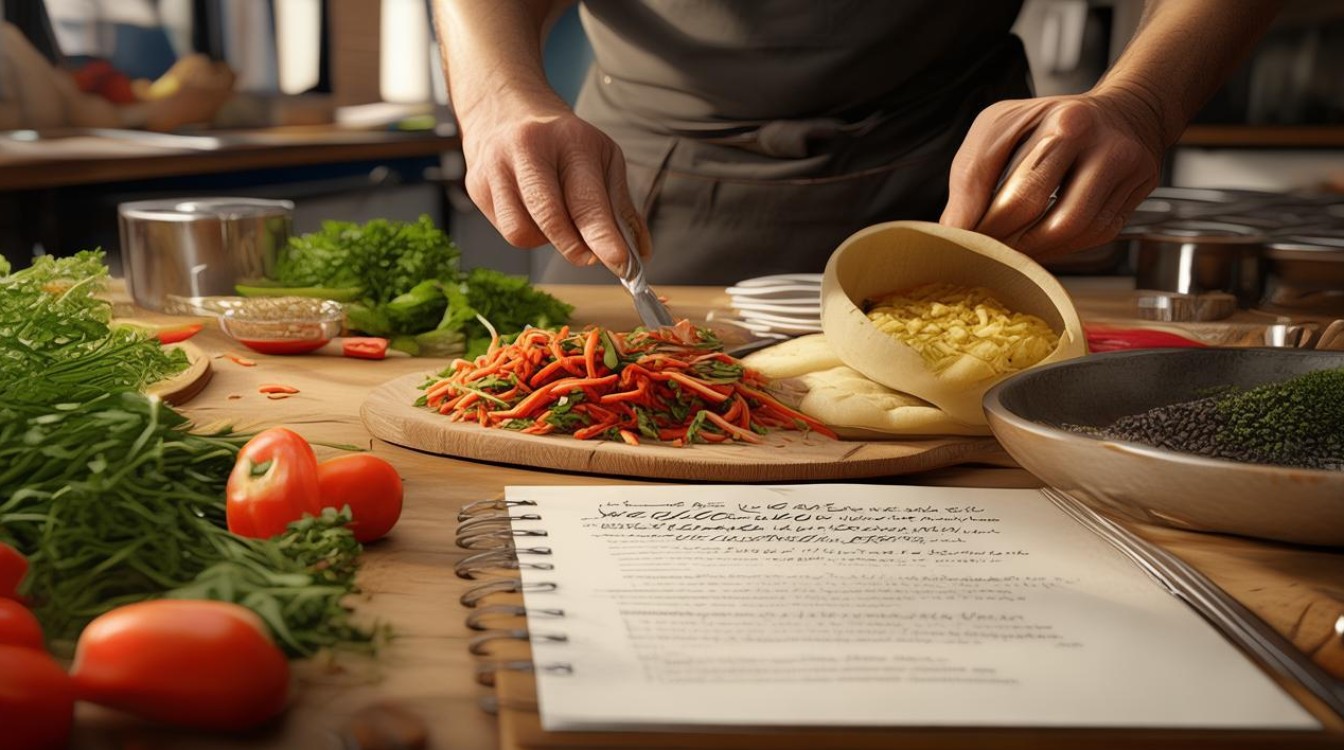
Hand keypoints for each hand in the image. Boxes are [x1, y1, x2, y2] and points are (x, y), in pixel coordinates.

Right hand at [460, 94, 648, 270]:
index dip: (605, 240)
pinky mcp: (476, 185)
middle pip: (551, 220)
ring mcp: (496, 167)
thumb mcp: (601, 159)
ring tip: (557, 218)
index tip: (622, 266)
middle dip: (575, 249)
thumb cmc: (563, 141)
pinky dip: (528, 231)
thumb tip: (639, 254)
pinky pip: (507, 229)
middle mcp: (528, 150)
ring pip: (522, 233)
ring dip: (546, 240)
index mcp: (569, 141)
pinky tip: (532, 210)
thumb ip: (620, 208)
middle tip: (591, 258)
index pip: (587, 202)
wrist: (506, 108)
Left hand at [940, 90, 1165, 257]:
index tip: (961, 240)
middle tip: (981, 249)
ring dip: (1032, 249)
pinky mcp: (1138, 188)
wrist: (1125, 112)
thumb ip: (973, 174)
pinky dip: (1062, 246)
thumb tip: (955, 229)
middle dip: (998, 235)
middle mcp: (1093, 137)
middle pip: (1031, 204)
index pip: (1003, 182)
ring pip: (1067, 228)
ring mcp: (1121, 162)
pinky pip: (1094, 234)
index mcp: (1058, 121)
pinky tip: (1043, 242)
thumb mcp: (1002, 128)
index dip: (976, 220)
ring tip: (1010, 250)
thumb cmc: (1052, 123)